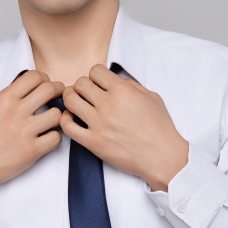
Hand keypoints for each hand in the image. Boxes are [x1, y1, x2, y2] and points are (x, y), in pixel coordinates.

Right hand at [0, 70, 63, 204]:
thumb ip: (6, 97)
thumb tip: (23, 88)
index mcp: (4, 99)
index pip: (34, 76)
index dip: (44, 79)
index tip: (44, 87)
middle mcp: (16, 112)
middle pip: (50, 90)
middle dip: (57, 92)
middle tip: (56, 99)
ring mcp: (25, 132)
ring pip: (57, 114)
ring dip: (57, 117)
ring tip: (50, 122)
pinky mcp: (32, 150)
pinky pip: (56, 138)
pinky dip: (54, 138)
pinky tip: (46, 139)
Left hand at [60, 66, 188, 190]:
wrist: (162, 156)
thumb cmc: (160, 128)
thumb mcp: (151, 97)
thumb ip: (131, 85)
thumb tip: (115, 81)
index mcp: (123, 91)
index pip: (95, 71)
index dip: (95, 76)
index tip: (98, 84)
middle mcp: (108, 105)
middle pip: (79, 83)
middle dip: (82, 86)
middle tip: (86, 94)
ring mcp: (99, 124)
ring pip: (70, 101)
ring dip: (71, 100)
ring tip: (77, 105)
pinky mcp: (93, 142)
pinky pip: (67, 126)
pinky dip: (65, 120)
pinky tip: (73, 120)